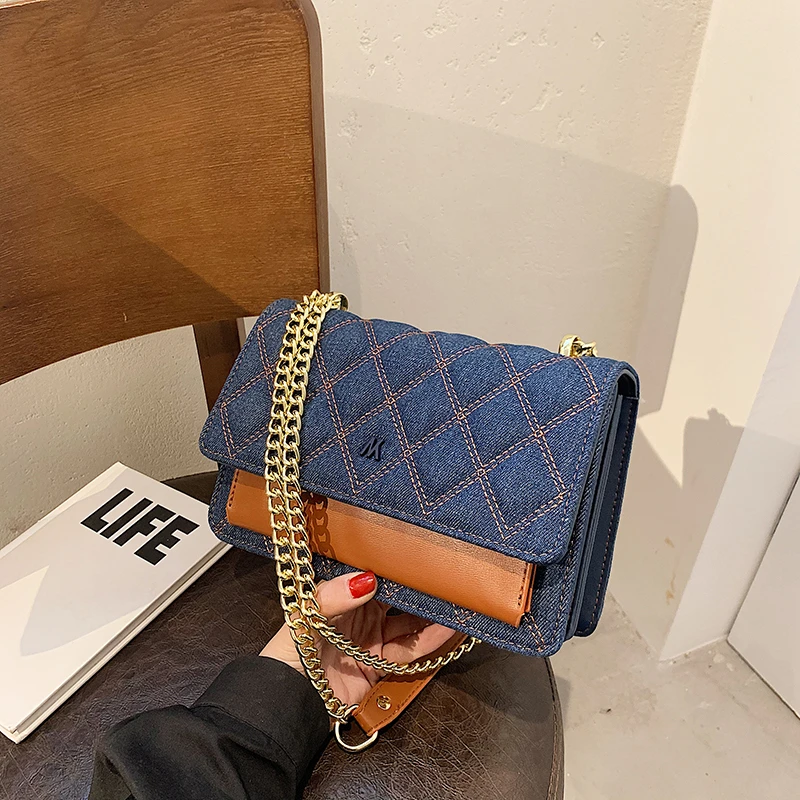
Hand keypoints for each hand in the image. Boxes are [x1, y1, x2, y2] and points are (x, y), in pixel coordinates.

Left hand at [260, 571, 454, 708]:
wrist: (287, 705)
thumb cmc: (289, 652)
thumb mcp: (306, 616)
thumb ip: (334, 596)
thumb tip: (368, 579)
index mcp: (340, 595)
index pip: (373, 574)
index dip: (395, 565)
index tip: (419, 555)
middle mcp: (359, 615)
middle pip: (396, 598)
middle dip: (419, 588)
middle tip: (445, 576)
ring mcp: (371, 640)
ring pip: (408, 623)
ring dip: (430, 615)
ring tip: (455, 602)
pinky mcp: (379, 666)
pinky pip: (409, 651)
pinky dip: (430, 641)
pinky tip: (448, 629)